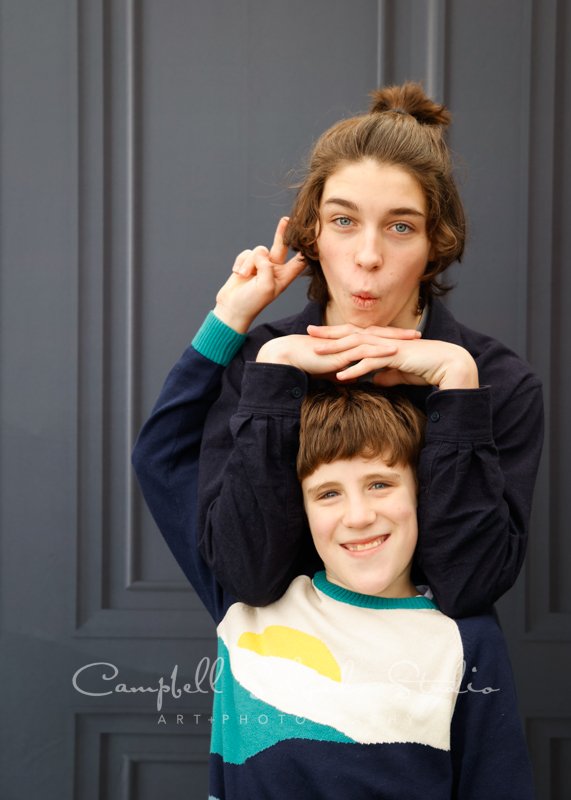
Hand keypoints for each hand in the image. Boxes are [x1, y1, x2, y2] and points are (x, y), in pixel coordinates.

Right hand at [213, 217, 305, 332]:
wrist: (231, 308)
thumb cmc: (251, 302)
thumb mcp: (266, 286)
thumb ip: (267, 266)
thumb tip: (261, 253)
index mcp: (284, 278)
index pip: (299, 261)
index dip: (305, 250)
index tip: (312, 238)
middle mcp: (274, 270)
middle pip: (282, 247)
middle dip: (283, 233)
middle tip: (287, 220)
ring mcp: (260, 266)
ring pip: (258, 250)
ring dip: (249, 262)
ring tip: (244, 276)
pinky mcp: (246, 264)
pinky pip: (246, 253)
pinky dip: (240, 262)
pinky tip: (238, 274)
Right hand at [256, 333, 399, 381]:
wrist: (292, 356)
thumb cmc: (309, 362)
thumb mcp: (332, 368)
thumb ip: (343, 372)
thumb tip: (351, 380)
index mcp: (349, 340)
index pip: (374, 337)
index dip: (392, 337)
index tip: (408, 340)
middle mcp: (350, 337)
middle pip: (380, 334)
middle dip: (400, 334)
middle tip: (419, 335)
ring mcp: (347, 343)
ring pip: (376, 339)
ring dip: (395, 339)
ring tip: (413, 341)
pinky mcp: (342, 351)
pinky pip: (365, 349)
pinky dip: (380, 350)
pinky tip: (394, 351)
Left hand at [309, 328, 478, 389]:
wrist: (446, 364)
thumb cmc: (425, 367)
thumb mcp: (400, 373)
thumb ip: (386, 375)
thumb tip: (375, 381)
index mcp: (382, 341)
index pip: (354, 335)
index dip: (335, 334)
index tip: (317, 335)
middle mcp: (382, 340)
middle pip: (350, 335)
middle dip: (328, 335)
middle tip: (308, 334)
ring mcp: (388, 347)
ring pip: (356, 347)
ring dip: (336, 351)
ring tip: (317, 355)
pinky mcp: (395, 358)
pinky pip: (370, 363)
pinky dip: (355, 370)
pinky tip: (341, 377)